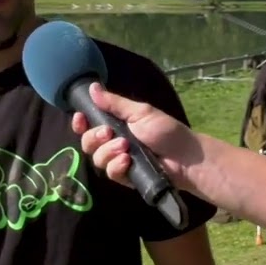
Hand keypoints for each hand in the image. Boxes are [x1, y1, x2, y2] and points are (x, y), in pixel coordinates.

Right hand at [70, 83, 200, 190]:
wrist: (185, 157)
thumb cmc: (166, 131)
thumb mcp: (140, 112)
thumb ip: (115, 103)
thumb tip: (92, 87)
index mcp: (116, 125)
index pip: (89, 125)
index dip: (81, 123)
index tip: (81, 118)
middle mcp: (113, 143)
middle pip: (87, 143)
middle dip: (94, 137)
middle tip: (108, 133)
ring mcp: (118, 161)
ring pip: (97, 159)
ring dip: (108, 151)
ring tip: (126, 148)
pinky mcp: (125, 177)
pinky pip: (110, 173)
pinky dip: (116, 166)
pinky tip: (127, 161)